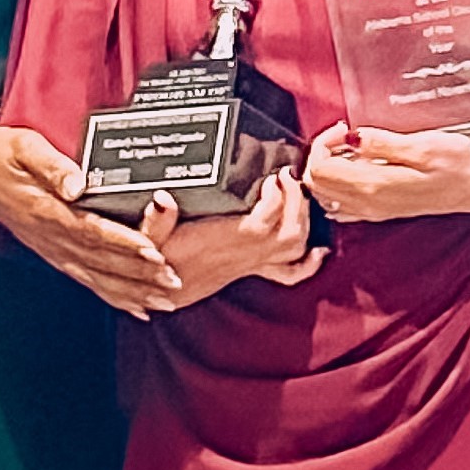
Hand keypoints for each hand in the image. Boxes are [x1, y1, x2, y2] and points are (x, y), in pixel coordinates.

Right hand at [0, 127, 185, 318]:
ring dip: (131, 291)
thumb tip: (77, 184)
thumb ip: (53, 165)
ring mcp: (52, 249)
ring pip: (97, 277)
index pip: (92, 231)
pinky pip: (86, 280)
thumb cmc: (1, 155)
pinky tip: (135, 307)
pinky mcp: (53, 253)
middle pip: (101, 261)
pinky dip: (112, 296)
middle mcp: (52, 237)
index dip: (124, 243)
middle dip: (139, 274)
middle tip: (172, 282)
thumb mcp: (25, 147)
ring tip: (164, 302)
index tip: (153, 252)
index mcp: (48, 211)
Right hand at [140, 173, 326, 303]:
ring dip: (304, 221)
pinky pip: (289, 272)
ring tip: (298, 194)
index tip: (272, 177)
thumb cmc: (157, 264)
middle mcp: (245, 255)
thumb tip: (162, 197)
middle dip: (297, 202)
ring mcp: (252, 263)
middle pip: (291, 233)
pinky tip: (319, 253)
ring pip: (295, 248)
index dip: (276, 197)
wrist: (160, 292)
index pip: (265, 221)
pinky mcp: (250, 269)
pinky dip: (308, 263)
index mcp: (225, 243)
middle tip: (287, 177)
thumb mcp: (150, 238)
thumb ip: (157, 219)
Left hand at [300, 122, 469, 222]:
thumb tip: (352, 137)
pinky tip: (353, 167)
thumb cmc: (456, 165)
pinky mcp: (378, 211)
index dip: (323, 144)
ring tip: (348, 148)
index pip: (321, 169)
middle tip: (343, 134)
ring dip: (327, 168)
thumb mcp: (422, 145)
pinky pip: (339, 204)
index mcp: (375, 186)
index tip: (342, 128)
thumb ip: (382, 142)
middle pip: (316, 183)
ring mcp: (372, 210)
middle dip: (321, 153)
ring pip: (324, 195)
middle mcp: (368, 203)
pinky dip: (336, 184)